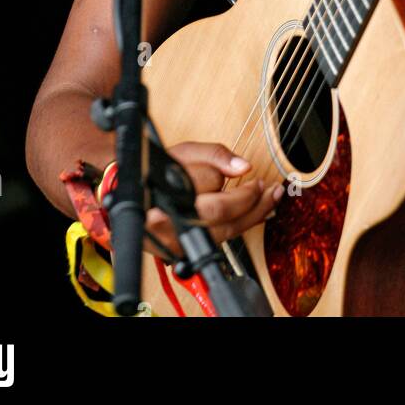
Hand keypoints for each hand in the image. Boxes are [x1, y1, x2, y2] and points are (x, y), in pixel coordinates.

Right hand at [145, 142, 283, 259]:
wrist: (134, 199)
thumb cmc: (157, 172)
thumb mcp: (184, 152)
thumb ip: (214, 154)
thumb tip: (243, 166)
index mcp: (168, 189)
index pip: (209, 182)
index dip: (232, 176)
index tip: (252, 173)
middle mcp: (170, 219)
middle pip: (221, 212)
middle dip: (250, 200)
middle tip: (268, 188)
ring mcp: (176, 240)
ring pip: (224, 232)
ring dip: (253, 216)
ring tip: (270, 200)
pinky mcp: (184, 253)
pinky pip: (220, 242)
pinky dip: (240, 228)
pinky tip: (254, 216)